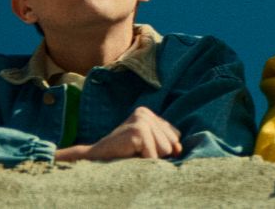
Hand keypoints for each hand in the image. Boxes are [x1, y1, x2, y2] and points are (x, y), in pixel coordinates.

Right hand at [55, 106, 181, 161]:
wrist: (95, 160)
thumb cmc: (123, 155)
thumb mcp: (149, 147)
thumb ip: (167, 145)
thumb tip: (179, 149)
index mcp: (148, 114)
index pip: (175, 136)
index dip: (161, 149)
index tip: (141, 148)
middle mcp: (145, 112)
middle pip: (171, 143)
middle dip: (156, 154)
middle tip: (135, 152)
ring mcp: (141, 119)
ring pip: (165, 149)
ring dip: (149, 157)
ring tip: (133, 153)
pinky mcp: (137, 130)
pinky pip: (154, 155)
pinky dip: (143, 161)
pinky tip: (129, 155)